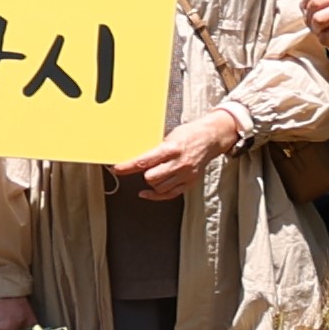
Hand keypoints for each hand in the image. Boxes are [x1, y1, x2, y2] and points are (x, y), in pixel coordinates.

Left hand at [113, 106, 247, 199]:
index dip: (128, 166)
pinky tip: (148, 192)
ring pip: (159, 187)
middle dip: (144, 173)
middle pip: (151, 177)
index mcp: (172, 149)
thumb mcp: (170, 136)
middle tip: (144, 168)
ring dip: (152, 182)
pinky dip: (156, 195)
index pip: (145, 161)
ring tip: (155, 173)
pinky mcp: (190, 183)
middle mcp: (179, 163)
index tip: (118, 169)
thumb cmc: (189, 135)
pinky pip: (169, 195)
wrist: (211, 138)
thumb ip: (155, 149)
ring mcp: (186, 175)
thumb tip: (136, 159)